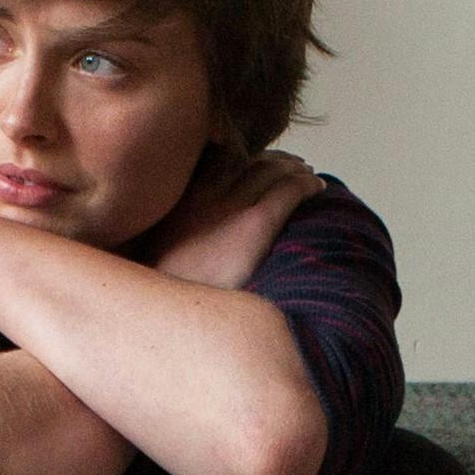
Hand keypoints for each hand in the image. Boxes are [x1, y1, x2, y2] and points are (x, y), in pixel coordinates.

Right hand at [141, 148, 320, 291]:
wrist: (168, 317)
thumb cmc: (167, 296)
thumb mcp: (155, 256)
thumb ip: (175, 237)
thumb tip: (194, 240)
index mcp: (178, 201)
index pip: (217, 160)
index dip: (244, 156)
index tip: (258, 162)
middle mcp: (203, 195)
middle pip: (246, 161)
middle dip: (272, 161)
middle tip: (292, 167)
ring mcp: (228, 208)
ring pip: (270, 171)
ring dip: (293, 169)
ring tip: (308, 176)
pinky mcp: (253, 226)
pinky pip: (288, 192)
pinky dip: (306, 185)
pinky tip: (318, 187)